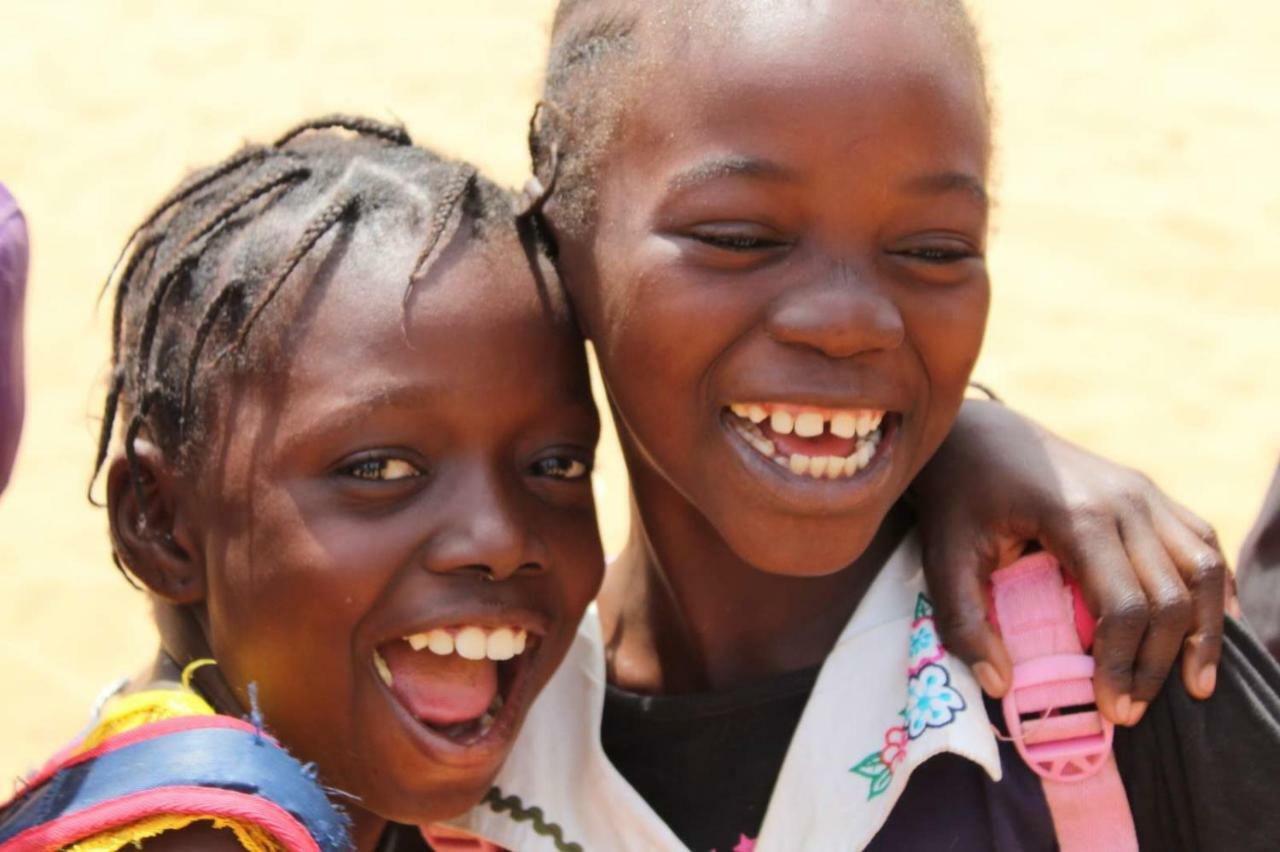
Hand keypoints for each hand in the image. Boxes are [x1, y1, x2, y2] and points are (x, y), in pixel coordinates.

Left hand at [912, 400, 1230, 725]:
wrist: (975, 435)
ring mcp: (1143, 491)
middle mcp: (1124, 500)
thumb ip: (963, 622)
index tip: (1112, 709)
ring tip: (1194, 684)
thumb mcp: (944, 557)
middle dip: (1159, 662)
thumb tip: (1001, 685)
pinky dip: (1213, 589)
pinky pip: (1200, 543)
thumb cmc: (957, 498)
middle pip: (1170, 595)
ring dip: (1204, 630)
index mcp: (1076, 516)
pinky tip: (1208, 630)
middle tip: (1135, 711)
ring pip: (1203, 568)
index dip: (1124, 664)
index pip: (1124, 605)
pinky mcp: (1148, 492)